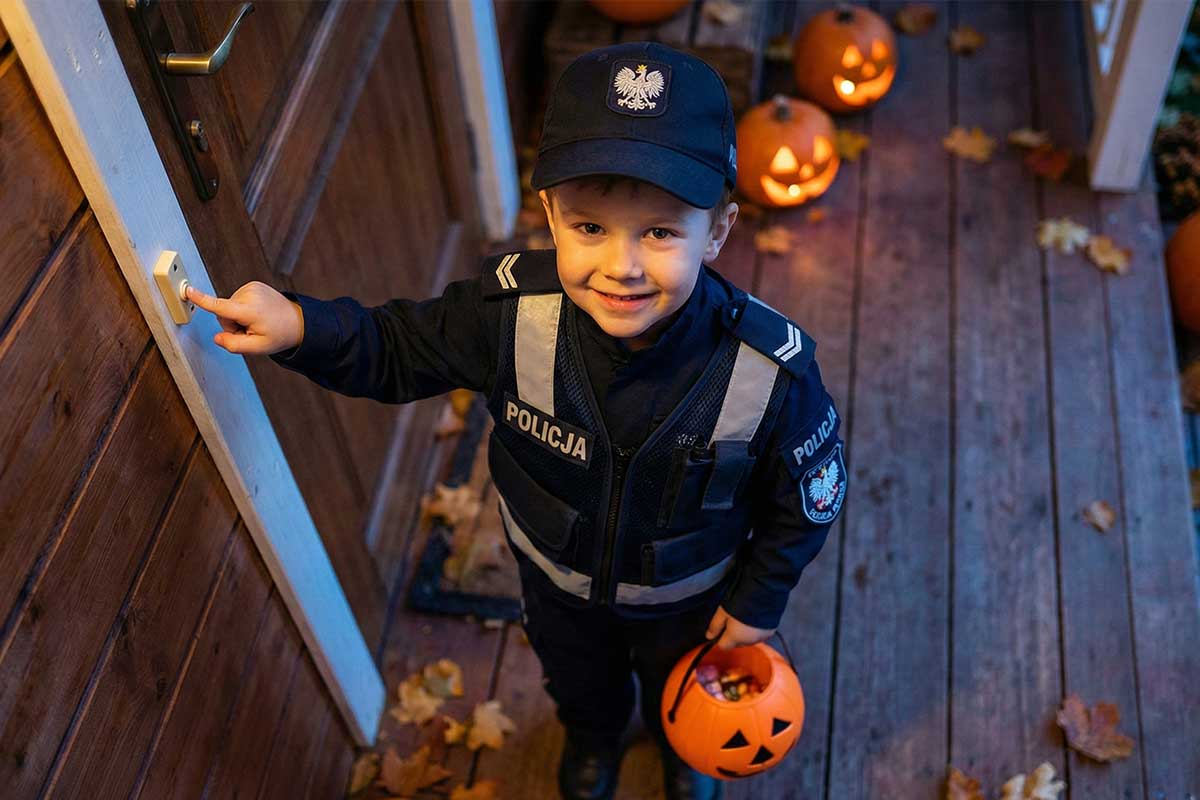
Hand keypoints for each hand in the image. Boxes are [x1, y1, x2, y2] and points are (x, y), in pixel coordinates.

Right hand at [185, 281, 303, 355]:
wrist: (297, 321)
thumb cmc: (278, 335)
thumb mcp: (258, 348)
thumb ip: (234, 345)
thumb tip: (217, 337)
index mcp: (250, 310)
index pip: (221, 306)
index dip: (202, 300)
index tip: (188, 291)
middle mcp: (250, 295)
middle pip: (224, 315)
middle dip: (233, 325)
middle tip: (253, 330)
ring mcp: (252, 287)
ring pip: (229, 308)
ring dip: (239, 318)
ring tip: (258, 321)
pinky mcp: (253, 284)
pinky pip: (237, 301)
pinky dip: (243, 309)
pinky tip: (258, 313)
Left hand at [705, 606, 774, 650]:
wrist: (765, 591)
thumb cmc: (743, 600)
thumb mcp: (723, 612)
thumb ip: (715, 626)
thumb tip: (708, 636)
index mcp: (736, 638)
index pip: (723, 646)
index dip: (720, 638)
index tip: (721, 628)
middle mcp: (749, 642)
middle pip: (736, 644)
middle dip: (733, 635)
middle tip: (732, 619)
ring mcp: (762, 637)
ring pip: (748, 640)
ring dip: (745, 633)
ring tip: (745, 617)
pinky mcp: (771, 631)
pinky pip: (759, 635)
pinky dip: (756, 630)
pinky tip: (754, 617)